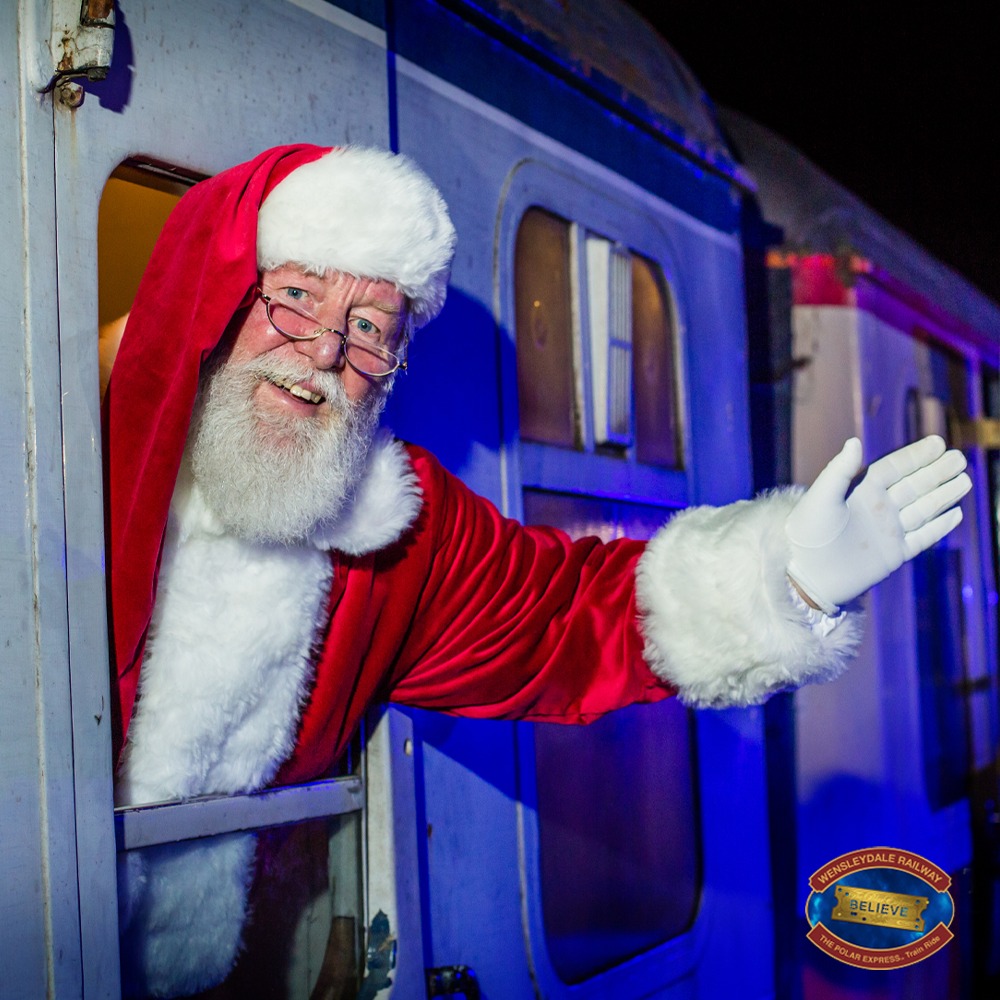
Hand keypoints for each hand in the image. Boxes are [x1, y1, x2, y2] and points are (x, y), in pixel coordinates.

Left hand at [785, 436, 970, 612]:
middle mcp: (877, 509)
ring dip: (943, 495)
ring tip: (964, 480)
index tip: (937, 442)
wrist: (807, 575)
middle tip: (959, 458)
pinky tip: (955, 514)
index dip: (915, 456)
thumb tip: (855, 441)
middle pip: (913, 486)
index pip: (893, 469)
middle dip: (936, 472)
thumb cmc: (807, 533)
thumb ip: (839, 471)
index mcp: (860, 492)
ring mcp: (887, 532)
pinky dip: (939, 527)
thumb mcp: (821, 498)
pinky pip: (922, 538)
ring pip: (923, 509)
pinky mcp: (894, 555)